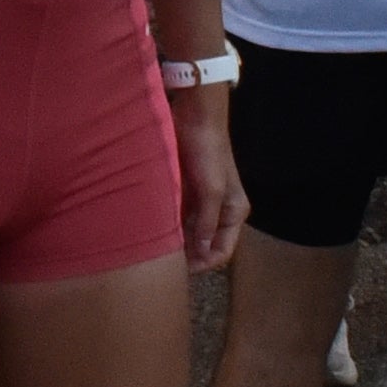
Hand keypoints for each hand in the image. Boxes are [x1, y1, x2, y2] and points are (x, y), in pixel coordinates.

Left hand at [168, 87, 247, 270]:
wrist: (195, 116)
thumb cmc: (209, 152)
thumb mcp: (212, 190)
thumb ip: (207, 223)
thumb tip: (202, 254)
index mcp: (234, 212)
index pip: (222, 252)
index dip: (203, 264)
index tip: (179, 271)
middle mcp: (219, 211)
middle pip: (204, 244)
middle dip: (187, 255)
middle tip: (160, 263)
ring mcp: (201, 201)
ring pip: (188, 231)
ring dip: (175, 240)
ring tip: (152, 249)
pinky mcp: (186, 190)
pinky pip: (177, 215)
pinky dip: (167, 223)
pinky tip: (151, 229)